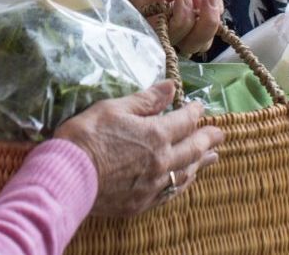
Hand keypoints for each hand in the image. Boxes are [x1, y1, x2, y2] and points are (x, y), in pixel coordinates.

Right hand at [56, 81, 223, 216]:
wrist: (68, 176)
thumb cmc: (87, 137)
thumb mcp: (113, 109)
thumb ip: (145, 100)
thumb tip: (170, 87)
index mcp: (156, 134)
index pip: (184, 121)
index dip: (194, 112)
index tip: (200, 107)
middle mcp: (162, 161)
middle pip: (193, 148)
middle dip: (208, 138)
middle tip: (220, 134)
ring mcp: (154, 184)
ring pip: (186, 172)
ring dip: (201, 162)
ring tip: (212, 156)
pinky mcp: (142, 202)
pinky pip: (171, 192)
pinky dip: (183, 183)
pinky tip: (185, 181)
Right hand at [112, 0, 223, 53]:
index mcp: (147, 13)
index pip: (168, 36)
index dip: (181, 22)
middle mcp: (166, 21)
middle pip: (192, 43)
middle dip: (204, 23)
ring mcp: (183, 16)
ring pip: (205, 38)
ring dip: (213, 15)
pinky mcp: (195, 6)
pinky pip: (215, 12)